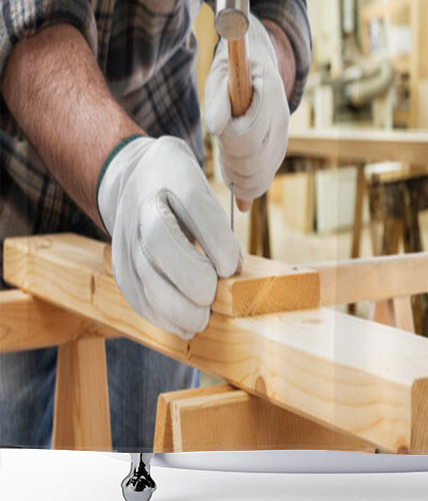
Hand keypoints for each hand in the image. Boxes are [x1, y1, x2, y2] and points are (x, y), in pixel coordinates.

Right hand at [97, 135, 241, 338]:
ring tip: (200, 321)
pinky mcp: (119, 261)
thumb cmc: (183, 188)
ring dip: (174, 306)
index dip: (215, 241)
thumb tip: (233, 270)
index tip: (232, 267)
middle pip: (160, 241)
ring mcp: (126, 233)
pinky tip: (182, 325)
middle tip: (212, 296)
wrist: (135, 177)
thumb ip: (218, 225)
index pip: (193, 205)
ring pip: (143, 274)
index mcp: (173, 175)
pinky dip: (159, 315)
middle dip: (191, 277)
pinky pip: (134, 292)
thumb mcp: (205, 188)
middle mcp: (143, 203)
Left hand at [204, 16, 289, 203]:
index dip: (230, 146)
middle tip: (223, 171)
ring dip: (245, 178)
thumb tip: (214, 128)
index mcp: (268, 94)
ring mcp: (283, 131)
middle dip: (237, 170)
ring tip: (230, 177)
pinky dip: (253, 179)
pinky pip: (269, 169)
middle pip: (258, 158)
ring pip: (266, 168)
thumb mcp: (220, 75)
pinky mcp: (280, 142)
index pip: (249, 135)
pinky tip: (241, 180)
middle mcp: (280, 116)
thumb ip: (217, 99)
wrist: (258, 63)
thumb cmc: (233, 69)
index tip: (218, 144)